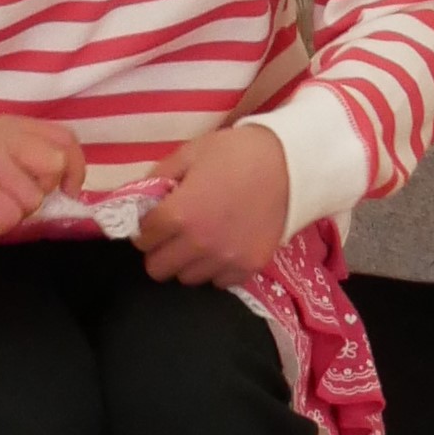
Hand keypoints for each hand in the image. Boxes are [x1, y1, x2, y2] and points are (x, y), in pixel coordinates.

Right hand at [0, 116, 87, 253]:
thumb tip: (72, 182)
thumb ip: (34, 160)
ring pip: (32, 199)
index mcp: (11, 125)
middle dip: (41, 191)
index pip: (64, 138)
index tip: (68, 190)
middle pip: (54, 165)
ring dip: (15, 213)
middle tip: (13, 197)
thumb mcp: (2, 159)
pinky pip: (8, 217)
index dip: (75, 167)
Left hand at [134, 124, 292, 285]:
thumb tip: (142, 199)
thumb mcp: (192, 152)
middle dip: (161, 250)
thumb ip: (160, 177)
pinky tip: (224, 246)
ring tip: (202, 238)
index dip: (147, 226)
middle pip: (158, 268)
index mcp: (179, 215)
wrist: (291, 162)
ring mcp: (225, 260)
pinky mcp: (249, 267)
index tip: (158, 218)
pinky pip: (219, 282)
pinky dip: (216, 268)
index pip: (142, 239)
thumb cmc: (237, 152)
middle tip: (175, 232)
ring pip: (187, 278)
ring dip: (188, 261)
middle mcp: (198, 244)